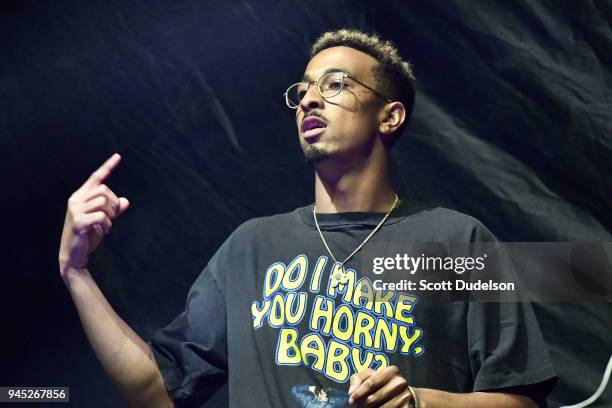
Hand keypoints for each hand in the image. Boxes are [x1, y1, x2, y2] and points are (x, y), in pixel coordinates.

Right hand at [59, 153, 129, 273]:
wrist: (74, 255)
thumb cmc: (88, 235)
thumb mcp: (103, 220)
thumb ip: (113, 210)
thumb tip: (125, 201)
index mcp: (80, 196)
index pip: (96, 178)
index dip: (107, 167)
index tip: (118, 156)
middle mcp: (76, 200)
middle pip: (104, 190)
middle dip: (113, 204)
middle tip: (111, 217)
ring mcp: (75, 210)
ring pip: (103, 202)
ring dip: (110, 216)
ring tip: (106, 226)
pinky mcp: (78, 222)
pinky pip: (101, 216)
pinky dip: (107, 224)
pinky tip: (104, 231)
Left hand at [348, 366, 415, 406]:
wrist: (404, 394)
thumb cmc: (381, 383)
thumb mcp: (369, 376)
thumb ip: (358, 379)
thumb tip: (351, 392)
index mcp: (391, 371)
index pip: (370, 383)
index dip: (358, 393)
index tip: (351, 400)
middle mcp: (400, 382)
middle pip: (373, 398)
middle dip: (363, 404)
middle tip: (359, 406)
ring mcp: (405, 396)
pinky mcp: (407, 407)